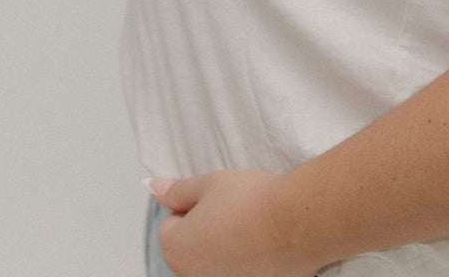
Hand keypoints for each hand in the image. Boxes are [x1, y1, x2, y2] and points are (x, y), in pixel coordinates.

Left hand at [148, 170, 319, 276]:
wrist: (296, 223)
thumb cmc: (253, 200)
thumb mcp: (210, 182)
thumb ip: (177, 189)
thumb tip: (152, 188)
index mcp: (176, 248)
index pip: (170, 224)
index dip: (191, 206)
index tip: (215, 198)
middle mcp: (192, 276)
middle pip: (188, 248)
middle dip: (204, 230)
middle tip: (232, 209)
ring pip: (212, 262)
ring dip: (224, 246)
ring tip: (250, 225)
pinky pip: (237, 271)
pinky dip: (245, 260)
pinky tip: (262, 243)